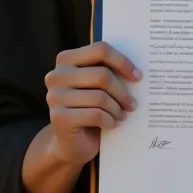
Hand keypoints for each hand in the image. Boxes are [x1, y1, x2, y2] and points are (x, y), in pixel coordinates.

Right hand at [44, 41, 140, 167]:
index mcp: (66, 60)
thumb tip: (136, 71)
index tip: (137, 76)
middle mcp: (56, 75)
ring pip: (100, 97)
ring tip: (121, 115)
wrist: (72, 142)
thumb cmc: (89, 108)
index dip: (122, 62)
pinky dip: (109, 121)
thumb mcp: (98, 86)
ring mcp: (55, 96)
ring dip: (116, 109)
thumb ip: (108, 72)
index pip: (100, 49)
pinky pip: (95, 115)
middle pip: (102, 75)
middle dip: (122, 92)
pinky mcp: (58, 117)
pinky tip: (111, 124)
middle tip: (132, 104)